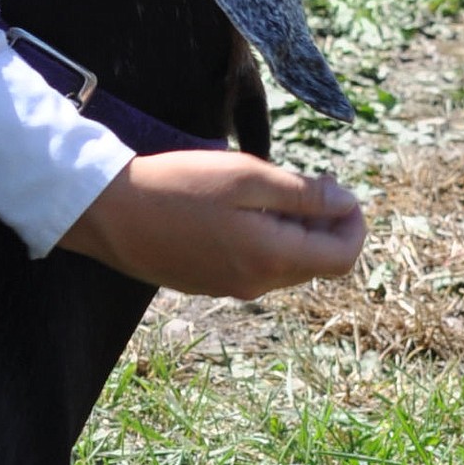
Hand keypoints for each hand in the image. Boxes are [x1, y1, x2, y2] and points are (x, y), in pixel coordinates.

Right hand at [58, 150, 365, 298]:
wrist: (110, 214)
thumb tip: (347, 204)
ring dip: (296, 229)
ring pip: (287, 264)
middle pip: (317, 263)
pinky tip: (245, 206)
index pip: (342, 258)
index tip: (343, 189)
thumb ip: (302, 194)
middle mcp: (257, 284)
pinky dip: (268, 237)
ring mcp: (231, 288)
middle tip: (314, 178)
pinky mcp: (209, 282)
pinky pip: (257, 265)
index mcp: (272, 259)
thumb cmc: (180, 187)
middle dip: (327, 223)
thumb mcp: (247, 176)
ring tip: (277, 187)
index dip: (354, 224)